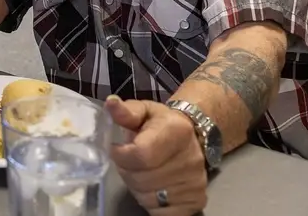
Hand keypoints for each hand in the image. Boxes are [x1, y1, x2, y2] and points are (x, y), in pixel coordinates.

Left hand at [106, 96, 207, 215]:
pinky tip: (152, 187)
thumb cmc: (160, 124)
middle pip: (142, 179)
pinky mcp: (196, 200)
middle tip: (128, 162)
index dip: (122, 155)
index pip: (141, 155)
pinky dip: (151, 203)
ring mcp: (195, 182)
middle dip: (127, 171)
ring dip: (137, 187)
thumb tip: (110, 102)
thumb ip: (126, 111)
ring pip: (149, 198)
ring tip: (141, 171)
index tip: (117, 149)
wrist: (193, 136)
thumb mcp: (144, 111)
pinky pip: (162, 213)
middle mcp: (190, 158)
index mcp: (176, 131)